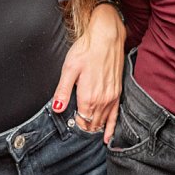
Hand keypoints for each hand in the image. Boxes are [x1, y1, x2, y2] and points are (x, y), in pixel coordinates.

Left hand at [51, 3, 124, 142]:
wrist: (107, 37)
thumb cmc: (86, 50)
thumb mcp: (69, 69)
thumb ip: (63, 91)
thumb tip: (57, 108)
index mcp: (88, 97)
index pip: (81, 121)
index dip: (75, 125)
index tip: (69, 126)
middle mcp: (102, 101)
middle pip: (92, 123)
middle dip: (84, 128)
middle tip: (77, 131)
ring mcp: (111, 98)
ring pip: (102, 121)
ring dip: (95, 128)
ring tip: (88, 134)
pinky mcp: (118, 93)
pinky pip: (115, 116)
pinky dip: (111, 128)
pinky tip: (108, 138)